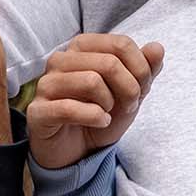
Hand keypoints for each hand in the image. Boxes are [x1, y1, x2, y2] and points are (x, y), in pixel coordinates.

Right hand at [26, 33, 163, 172]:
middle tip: (128, 106)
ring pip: (91, 81)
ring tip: (109, 113)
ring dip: (110, 103)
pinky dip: (94, 117)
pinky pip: (70, 108)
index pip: (121, 44)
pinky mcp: (38, 111)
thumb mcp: (129, 92)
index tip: (142, 90)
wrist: (77, 151)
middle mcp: (60, 59)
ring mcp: (46, 84)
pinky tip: (100, 122)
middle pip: (109, 63)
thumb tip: (157, 48)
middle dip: (129, 89)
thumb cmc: (101, 114)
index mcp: (82, 47)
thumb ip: (145, 69)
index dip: (141, 69)